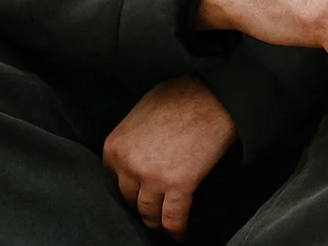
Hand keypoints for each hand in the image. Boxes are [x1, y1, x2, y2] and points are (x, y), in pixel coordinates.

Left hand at [103, 76, 236, 241]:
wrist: (214, 96)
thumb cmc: (181, 96)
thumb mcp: (141, 111)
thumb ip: (131, 137)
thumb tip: (135, 152)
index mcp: (115, 147)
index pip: (113, 180)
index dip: (129, 188)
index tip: (139, 194)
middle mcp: (128, 165)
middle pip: (129, 199)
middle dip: (141, 205)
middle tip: (152, 210)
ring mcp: (152, 178)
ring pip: (148, 213)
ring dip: (156, 222)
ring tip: (164, 227)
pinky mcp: (178, 185)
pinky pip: (173, 218)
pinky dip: (176, 231)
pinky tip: (180, 236)